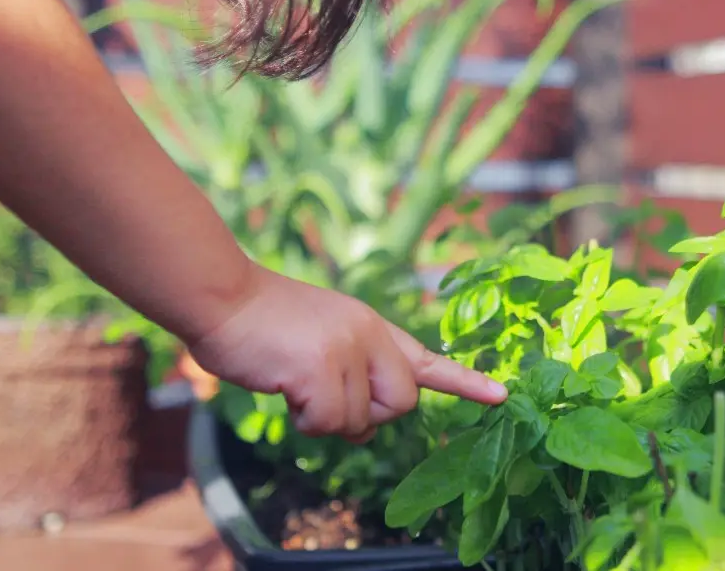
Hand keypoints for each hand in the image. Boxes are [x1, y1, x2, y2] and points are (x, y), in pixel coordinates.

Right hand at [185, 266, 507, 441]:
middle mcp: (369, 333)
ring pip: (358, 421)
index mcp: (372, 325)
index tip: (502, 395)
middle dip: (367, 414)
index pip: (427, 359)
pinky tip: (283, 387)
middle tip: (324, 394)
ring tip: (294, 380)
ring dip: (323, 417)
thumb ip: (351, 376)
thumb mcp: (320, 342)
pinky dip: (303, 419)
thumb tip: (361, 428)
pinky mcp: (320, 367)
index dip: (466, 382)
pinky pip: (327, 423)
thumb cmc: (263, 324)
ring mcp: (347, 348)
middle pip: (401, 404)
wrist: (222, 297)